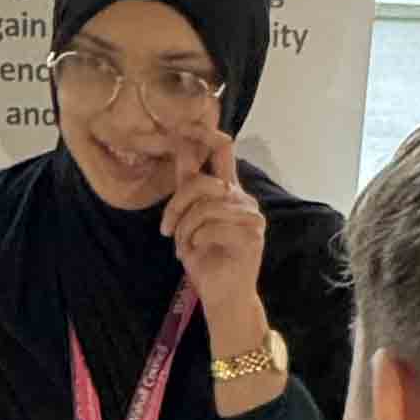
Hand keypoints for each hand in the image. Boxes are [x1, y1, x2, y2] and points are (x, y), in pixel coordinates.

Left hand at [162, 132, 265, 331]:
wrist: (223, 296)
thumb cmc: (207, 259)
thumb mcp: (189, 220)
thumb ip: (188, 187)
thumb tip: (179, 147)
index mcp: (229, 191)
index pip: (223, 150)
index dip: (205, 133)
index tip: (183, 122)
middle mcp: (243, 199)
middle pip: (202, 182)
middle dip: (177, 206)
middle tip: (168, 230)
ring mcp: (251, 216)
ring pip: (205, 207)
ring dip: (186, 230)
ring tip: (185, 247)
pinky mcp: (252, 234)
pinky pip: (211, 226)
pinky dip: (198, 241)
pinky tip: (201, 252)